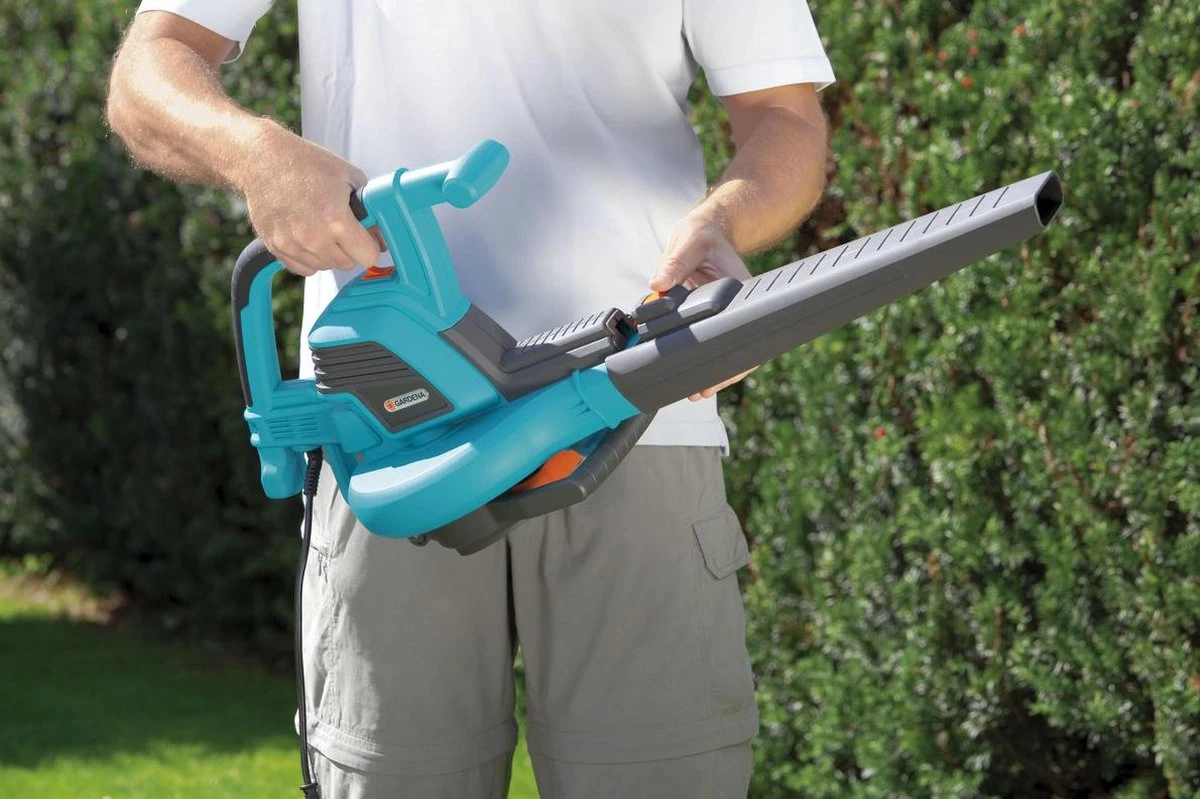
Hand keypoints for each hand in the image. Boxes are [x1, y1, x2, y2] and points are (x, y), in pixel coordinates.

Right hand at [236, 121, 382, 276]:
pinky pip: (304, 269)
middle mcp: (313, 236)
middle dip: (351, 249)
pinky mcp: (276, 247)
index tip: (368, 238)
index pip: (368, 257)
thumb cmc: (304, 163)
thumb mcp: (349, 176)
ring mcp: (292, 244)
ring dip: (329, 253)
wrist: (262, 159)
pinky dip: (310, 258)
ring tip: (323, 227)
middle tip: (344, 228)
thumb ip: (370, 207)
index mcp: (334, 218)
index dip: (371, 246)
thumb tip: (380, 234)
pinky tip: (308, 236)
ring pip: (325, 267)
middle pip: (347, 264)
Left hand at [649, 211, 755, 400]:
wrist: (704, 232)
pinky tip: (687, 375)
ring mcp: (717, 314)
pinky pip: (702, 339)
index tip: (722, 369)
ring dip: (708, 370)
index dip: (737, 354)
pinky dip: (695, 355)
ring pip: (718, 347)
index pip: (741, 327)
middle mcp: (730, 306)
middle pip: (732, 346)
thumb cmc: (703, 234)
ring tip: (696, 393)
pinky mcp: (703, 316)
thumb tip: (657, 284)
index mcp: (736, 289)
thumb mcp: (690, 241)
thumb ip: (674, 263)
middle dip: (721, 373)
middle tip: (702, 392)